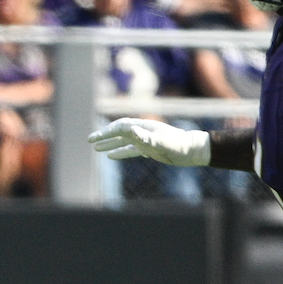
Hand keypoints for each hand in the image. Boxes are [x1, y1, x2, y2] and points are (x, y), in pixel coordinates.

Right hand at [88, 117, 211, 165]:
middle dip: (104, 136)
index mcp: (143, 127)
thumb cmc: (179, 146)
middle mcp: (142, 131)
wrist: (192, 150)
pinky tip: (110, 155)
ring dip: (109, 143)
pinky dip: (119, 152)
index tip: (94, 139)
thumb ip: (146, 138)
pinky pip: (130, 149)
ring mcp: (145, 140)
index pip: (120, 128)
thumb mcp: (162, 143)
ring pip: (122, 141)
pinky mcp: (148, 148)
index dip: (106, 133)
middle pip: (119, 132)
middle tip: (90, 140)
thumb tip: (130, 131)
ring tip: (96, 148)